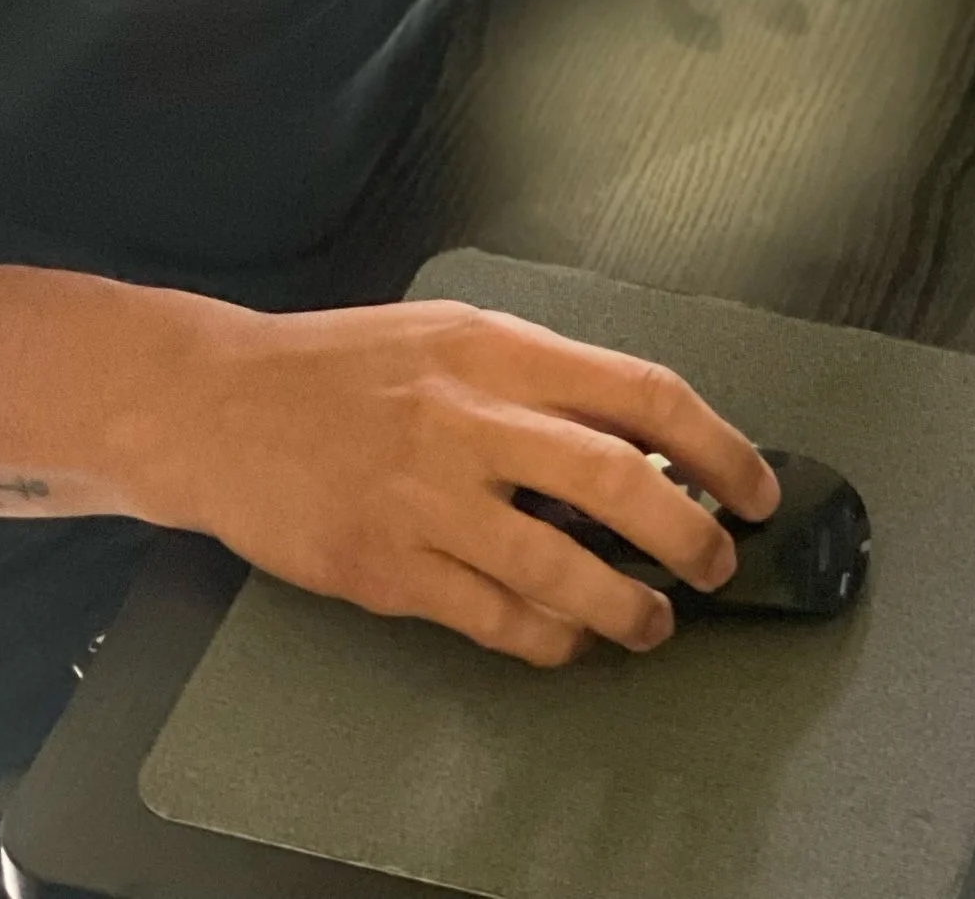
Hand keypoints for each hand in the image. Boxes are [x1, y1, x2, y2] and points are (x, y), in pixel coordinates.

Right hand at [158, 300, 777, 667]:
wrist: (219, 406)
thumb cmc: (344, 365)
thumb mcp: (453, 335)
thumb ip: (538, 379)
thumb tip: (640, 435)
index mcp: (501, 349)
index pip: (642, 392)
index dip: (717, 443)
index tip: (756, 485)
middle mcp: (472, 418)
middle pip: (618, 479)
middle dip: (690, 531)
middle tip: (719, 563)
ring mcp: (428, 498)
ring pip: (560, 565)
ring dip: (626, 603)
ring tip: (654, 621)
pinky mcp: (386, 568)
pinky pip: (490, 615)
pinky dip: (546, 636)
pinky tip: (570, 640)